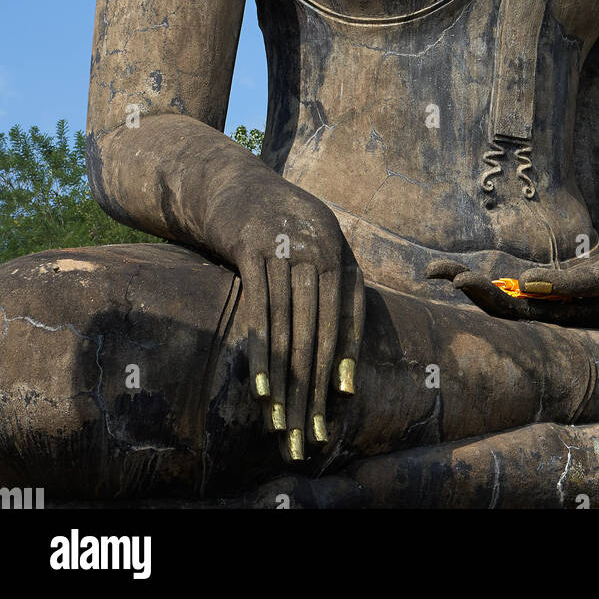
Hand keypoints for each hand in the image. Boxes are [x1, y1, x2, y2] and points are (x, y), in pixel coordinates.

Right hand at [216, 178, 364, 462]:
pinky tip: (261, 389)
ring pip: (288, 329)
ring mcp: (282, 248)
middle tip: (308, 436)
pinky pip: (258, 311)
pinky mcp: (248, 247)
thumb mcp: (317, 250)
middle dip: (312, 390)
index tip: (336, 410)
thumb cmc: (281, 229)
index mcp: (339, 254)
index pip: (346, 322)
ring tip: (283, 426)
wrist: (230, 183)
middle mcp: (317, 250)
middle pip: (317, 333)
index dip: (341, 366)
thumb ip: (336, 299)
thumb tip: (347, 377)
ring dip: (285, 383)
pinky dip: (261, 353)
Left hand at [426, 235, 598, 327]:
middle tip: (434, 272)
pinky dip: (490, 281)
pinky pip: (516, 290)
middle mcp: (561, 317)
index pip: (524, 314)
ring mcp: (557, 305)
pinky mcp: (557, 292)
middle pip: (507, 309)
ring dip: (472, 286)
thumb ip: (576, 282)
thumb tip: (526, 285)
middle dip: (471, 291)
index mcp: (575, 318)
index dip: (492, 299)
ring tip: (434, 271)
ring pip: (507, 300)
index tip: (463, 281)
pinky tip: (460, 276)